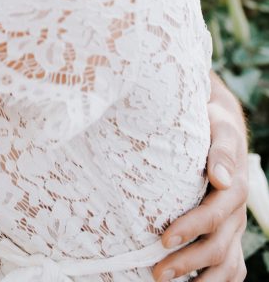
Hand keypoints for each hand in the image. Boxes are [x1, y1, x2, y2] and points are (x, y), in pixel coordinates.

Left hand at [154, 78, 247, 280]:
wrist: (221, 129)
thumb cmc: (213, 126)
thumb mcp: (220, 129)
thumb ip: (220, 150)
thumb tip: (220, 177)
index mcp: (234, 188)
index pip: (213, 215)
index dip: (190, 229)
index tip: (163, 238)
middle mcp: (236, 213)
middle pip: (218, 248)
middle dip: (187, 262)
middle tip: (156, 272)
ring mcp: (233, 227)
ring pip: (227, 265)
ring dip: (200, 279)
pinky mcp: (228, 234)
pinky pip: (231, 267)